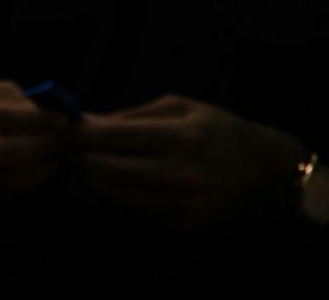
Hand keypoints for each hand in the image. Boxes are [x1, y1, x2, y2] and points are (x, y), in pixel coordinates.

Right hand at [0, 80, 69, 201]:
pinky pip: (10, 190)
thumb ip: (16, 98)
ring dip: (45, 168)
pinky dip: (34, 179)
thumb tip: (52, 111)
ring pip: (11, 177)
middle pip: (7, 152)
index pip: (2, 117)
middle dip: (45, 147)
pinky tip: (47, 166)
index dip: (37, 120)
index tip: (65, 119)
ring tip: (63, 154)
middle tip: (69, 140)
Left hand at [76, 94, 302, 229]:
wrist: (267, 171)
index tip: (61, 127)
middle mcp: (184, 173)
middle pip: (110, 170)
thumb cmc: (218, 128)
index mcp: (183, 136)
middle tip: (68, 147)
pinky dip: (122, 191)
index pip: (117, 137)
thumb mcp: (181, 106)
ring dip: (96, 177)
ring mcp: (185, 202)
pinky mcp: (186, 222)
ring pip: (118, 193)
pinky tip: (123, 177)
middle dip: (82, 158)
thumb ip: (133, 115)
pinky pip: (138, 206)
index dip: (82, 134)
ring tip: (90, 161)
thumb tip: (88, 122)